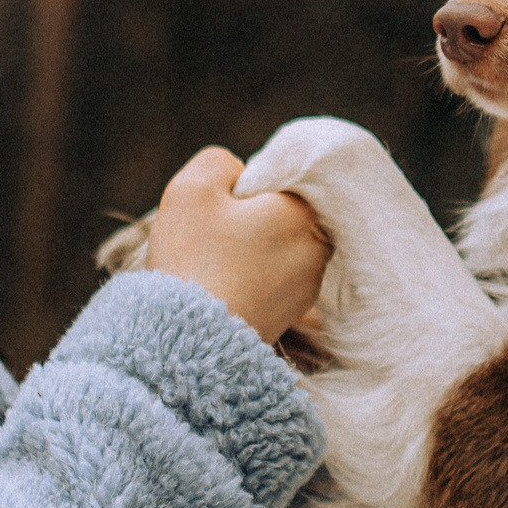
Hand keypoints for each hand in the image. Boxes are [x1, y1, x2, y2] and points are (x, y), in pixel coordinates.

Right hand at [144, 146, 329, 344]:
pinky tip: (220, 288)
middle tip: (212, 236)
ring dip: (248, 249)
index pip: (284, 179)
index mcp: (303, 212)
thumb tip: (239, 175)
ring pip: (276, 247)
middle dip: (249, 218)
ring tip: (213, 266)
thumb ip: (221, 163)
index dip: (246, 187)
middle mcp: (318, 248)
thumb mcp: (193, 188)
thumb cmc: (193, 259)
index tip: (219, 207)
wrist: (189, 343)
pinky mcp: (291, 314)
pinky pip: (271, 280)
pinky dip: (248, 278)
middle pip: (282, 214)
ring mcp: (307, 286)